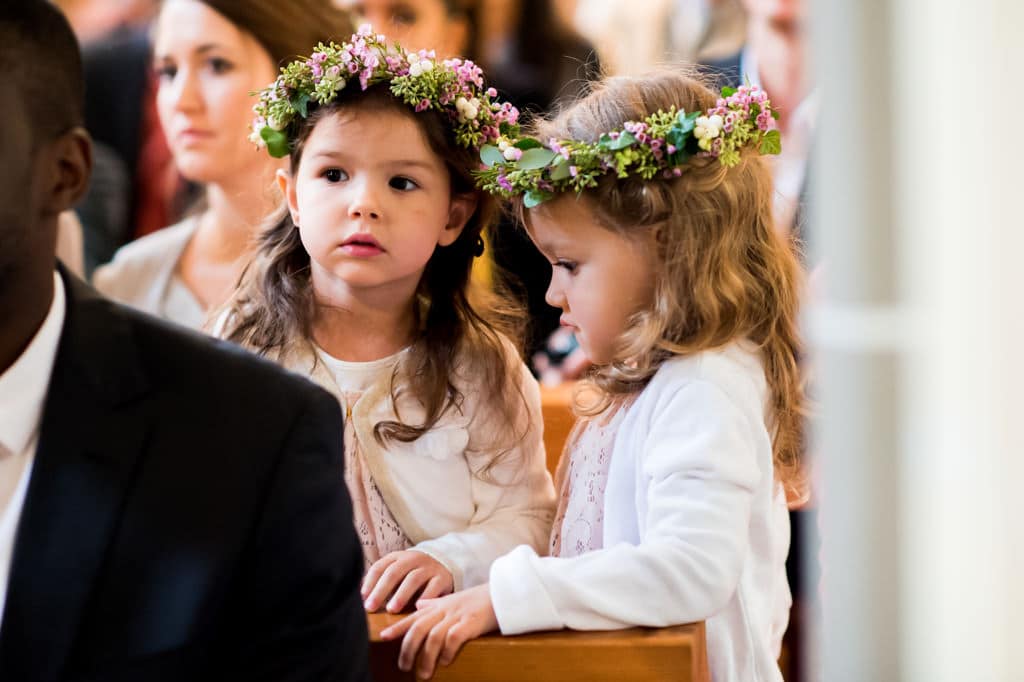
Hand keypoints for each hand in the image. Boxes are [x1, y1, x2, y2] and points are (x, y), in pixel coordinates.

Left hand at [362, 550, 453, 612]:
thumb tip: (358, 598)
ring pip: (413, 579)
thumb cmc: (413, 575)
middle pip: (394, 572)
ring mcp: (429, 567)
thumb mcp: (398, 573)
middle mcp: (413, 559)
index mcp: (398, 557)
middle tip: (371, 607)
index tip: (361, 598)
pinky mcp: (442, 578)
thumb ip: (381, 583)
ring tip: (391, 609)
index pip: (380, 567)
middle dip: (381, 590)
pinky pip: (433, 587)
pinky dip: (425, 597)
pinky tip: (416, 608)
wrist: (445, 566)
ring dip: (401, 594)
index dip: (370, 582)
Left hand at [379, 583, 497, 678]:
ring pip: (433, 636)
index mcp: (439, 605)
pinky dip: (447, 651)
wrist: (503, 592)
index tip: (382, 637)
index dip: (398, 627)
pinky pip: (454, 638)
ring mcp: (458, 616)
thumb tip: (418, 606)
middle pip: (418, 628)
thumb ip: (434, 603)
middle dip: (408, 649)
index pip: (414, 616)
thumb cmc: (479, 599)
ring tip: (423, 673)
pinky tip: (446, 661)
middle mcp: (445, 610)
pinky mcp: (471, 623)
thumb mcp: (454, 598)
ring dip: (426, 657)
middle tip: (403, 667)